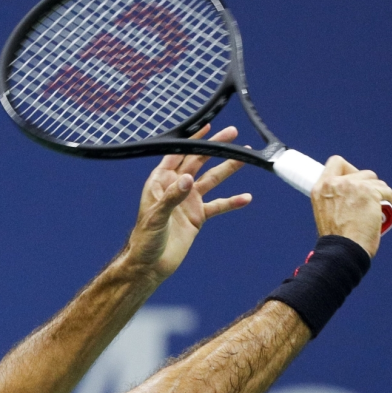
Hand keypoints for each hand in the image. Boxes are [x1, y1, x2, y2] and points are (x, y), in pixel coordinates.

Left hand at [125, 125, 251, 280]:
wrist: (151, 265)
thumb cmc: (145, 240)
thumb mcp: (155, 217)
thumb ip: (172, 197)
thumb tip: (187, 178)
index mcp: (160, 181)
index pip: (177, 154)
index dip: (192, 140)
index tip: (208, 127)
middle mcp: (176, 187)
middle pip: (198, 161)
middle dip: (215, 148)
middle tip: (232, 134)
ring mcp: (188, 201)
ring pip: (212, 180)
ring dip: (228, 169)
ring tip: (245, 157)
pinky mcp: (197, 216)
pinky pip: (218, 205)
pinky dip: (232, 201)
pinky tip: (246, 197)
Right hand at [310, 156, 391, 257]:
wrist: (342, 251)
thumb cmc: (336, 241)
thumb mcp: (326, 214)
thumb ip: (335, 199)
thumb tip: (354, 196)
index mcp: (320, 188)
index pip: (336, 162)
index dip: (350, 170)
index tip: (355, 183)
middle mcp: (335, 183)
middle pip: (362, 173)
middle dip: (370, 187)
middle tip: (371, 204)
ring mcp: (353, 186)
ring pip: (378, 183)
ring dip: (382, 196)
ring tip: (382, 213)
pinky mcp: (370, 193)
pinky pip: (389, 193)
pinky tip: (391, 216)